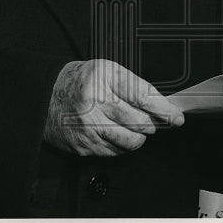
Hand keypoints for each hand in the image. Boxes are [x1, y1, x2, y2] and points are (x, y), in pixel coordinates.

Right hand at [44, 59, 183, 156]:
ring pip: (131, 141)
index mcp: (104, 78)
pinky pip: (115, 152)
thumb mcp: (107, 71)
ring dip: (139, 137)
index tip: (176, 116)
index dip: (164, 109)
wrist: (46, 95)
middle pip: (140, 122)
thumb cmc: (82, 81)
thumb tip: (162, 107)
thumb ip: (133, 86)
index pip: (143, 96)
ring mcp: (89, 126)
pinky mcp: (84, 145)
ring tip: (135, 127)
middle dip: (153, 124)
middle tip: (154, 121)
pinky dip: (122, 145)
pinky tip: (117, 133)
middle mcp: (96, 102)